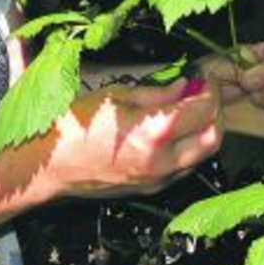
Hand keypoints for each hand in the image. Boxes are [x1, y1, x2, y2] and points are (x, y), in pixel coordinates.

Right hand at [0, 78, 222, 200]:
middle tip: (201, 92)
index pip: (202, 108)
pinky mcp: (150, 189)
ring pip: (201, 156)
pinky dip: (187, 149)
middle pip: (212, 137)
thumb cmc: (74, 124)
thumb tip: (184, 85)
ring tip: (187, 109)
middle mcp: (162, 161)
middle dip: (214, 111)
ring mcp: (157, 179)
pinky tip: (170, 132)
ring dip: (203, 131)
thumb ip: (155, 92)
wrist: (49, 165)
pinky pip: (182, 168)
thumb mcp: (114, 94)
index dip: (208, 88)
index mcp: (154, 132)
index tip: (201, 76)